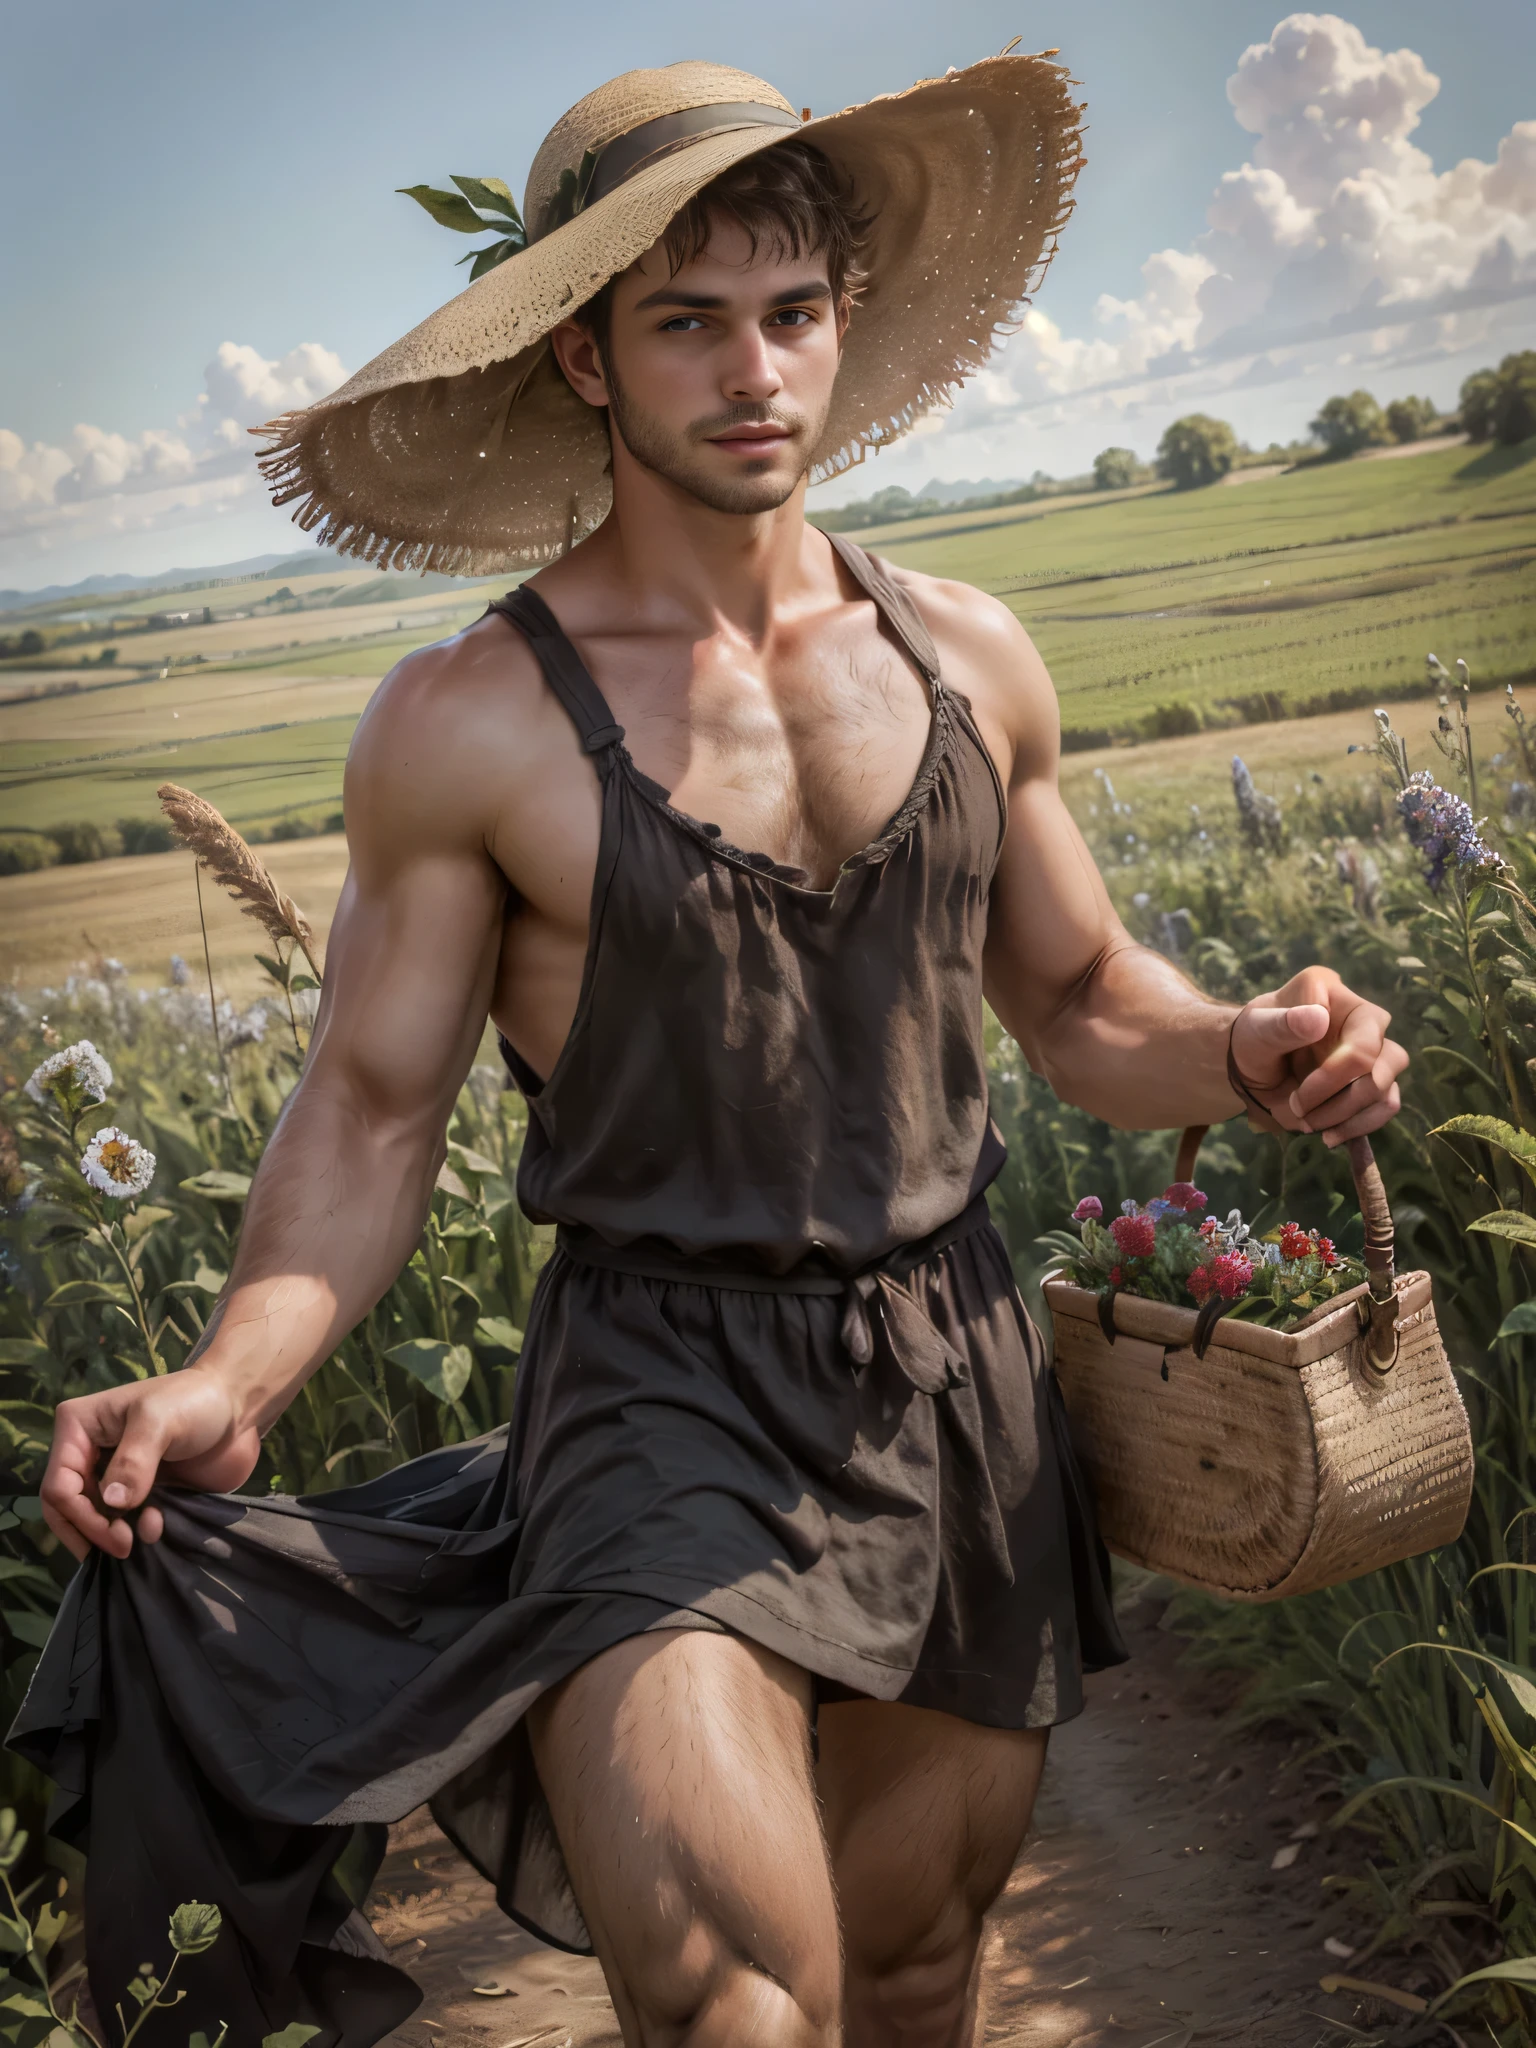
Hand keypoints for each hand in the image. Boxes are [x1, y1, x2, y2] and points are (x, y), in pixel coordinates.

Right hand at [41, 1371, 261, 1562]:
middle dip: (91, 1532)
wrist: (239, 1408)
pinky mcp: (140, 1493)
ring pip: (93, 1520)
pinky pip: (123, 1523)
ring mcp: (113, 1475)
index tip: (114, 1533)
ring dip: (113, 1535)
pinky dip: (136, 1531)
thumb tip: (113, 1502)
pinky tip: (158, 1525)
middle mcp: (88, 1453)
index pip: (59, 1483)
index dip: (80, 1515)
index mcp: (79, 1427)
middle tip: (122, 1548)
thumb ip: (134, 1461)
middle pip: (67, 1508)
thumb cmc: (196, 1401)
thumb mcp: (160, 1421)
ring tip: (143, 1536)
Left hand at [1230, 965, 1407, 1146]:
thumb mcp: (1256, 1031)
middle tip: (1298, 1110)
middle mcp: (1363, 1021)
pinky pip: (1384, 1107)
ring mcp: (1372, 1052)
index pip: (1363, 1039)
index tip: (1294, 1095)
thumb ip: (1282, 1024)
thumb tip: (1318, 1018)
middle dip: (1339, 1100)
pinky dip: (1359, 1127)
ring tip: (1309, 1124)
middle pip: (1382, 1067)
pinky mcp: (1371, 1081)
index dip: (1333, 1075)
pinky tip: (1330, 1136)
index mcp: (1336, 996)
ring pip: (1385, 1091)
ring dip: (1347, 1117)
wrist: (1250, 1068)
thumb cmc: (1253, 1039)